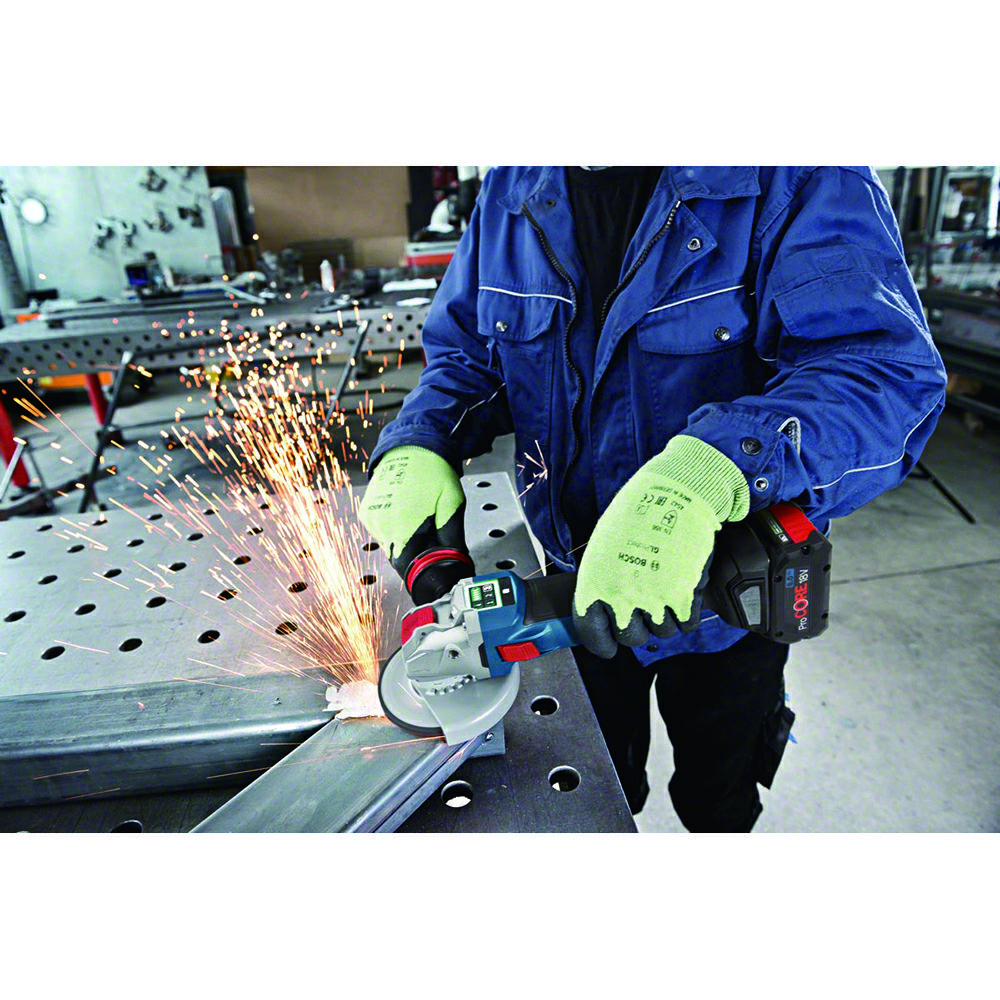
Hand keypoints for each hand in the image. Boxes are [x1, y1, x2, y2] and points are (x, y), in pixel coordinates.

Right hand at [358, 446, 467, 576]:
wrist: (412, 445)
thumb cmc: (433, 471)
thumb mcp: (453, 505)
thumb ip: (453, 538)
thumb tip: (457, 561)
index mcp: (401, 526)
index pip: (407, 566)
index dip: (422, 566)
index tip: (433, 558)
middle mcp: (381, 524)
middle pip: (399, 555)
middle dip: (416, 551)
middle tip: (430, 530)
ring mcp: (371, 518)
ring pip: (390, 544)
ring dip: (405, 539)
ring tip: (419, 515)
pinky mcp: (366, 511)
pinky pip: (382, 530)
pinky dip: (394, 527)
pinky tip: (406, 510)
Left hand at [572, 435, 749, 657]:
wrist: (676, 493)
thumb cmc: (638, 514)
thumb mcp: (603, 546)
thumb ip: (602, 580)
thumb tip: (603, 608)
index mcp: (594, 581)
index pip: (589, 631)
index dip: (600, 644)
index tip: (608, 646)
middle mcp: (621, 595)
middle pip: (631, 638)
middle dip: (638, 628)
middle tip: (645, 607)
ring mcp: (653, 599)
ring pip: (661, 633)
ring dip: (665, 617)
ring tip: (666, 587)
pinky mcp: (684, 597)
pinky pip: (686, 624)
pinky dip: (687, 612)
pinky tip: (684, 590)